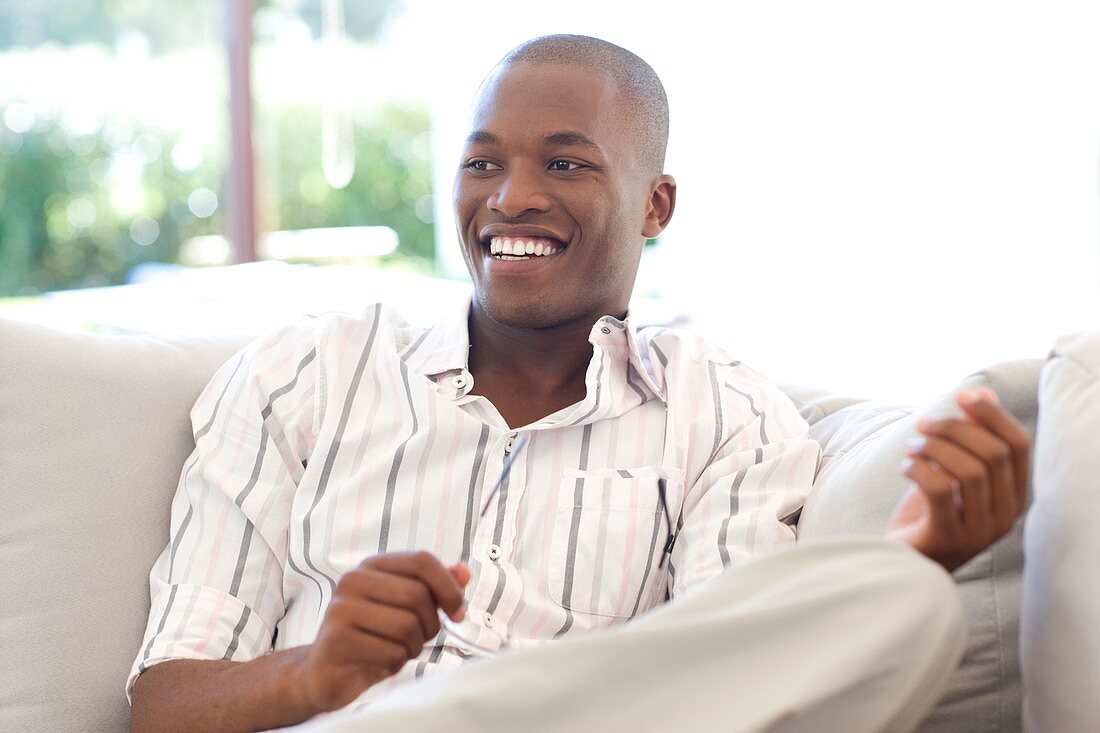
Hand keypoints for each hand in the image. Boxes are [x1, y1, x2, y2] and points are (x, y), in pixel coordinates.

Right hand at [292, 552, 469, 714]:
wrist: (325, 671)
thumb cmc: (374, 635)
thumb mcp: (407, 608)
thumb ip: (437, 587)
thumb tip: (464, 571)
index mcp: (372, 565)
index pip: (422, 560)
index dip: (449, 588)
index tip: (458, 613)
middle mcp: (352, 580)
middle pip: (418, 595)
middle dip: (430, 625)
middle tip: (418, 639)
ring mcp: (341, 609)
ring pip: (407, 626)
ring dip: (413, 647)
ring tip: (397, 650)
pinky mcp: (337, 640)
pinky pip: (391, 653)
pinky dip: (396, 663)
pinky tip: (379, 662)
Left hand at [886, 388, 1030, 571]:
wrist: (902, 560)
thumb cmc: (929, 512)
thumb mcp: (952, 471)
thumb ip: (970, 436)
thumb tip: (981, 392)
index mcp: (1013, 496)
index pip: (1018, 445)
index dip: (992, 414)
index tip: (962, 397)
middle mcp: (1005, 515)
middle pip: (993, 453)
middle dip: (953, 429)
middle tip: (922, 425)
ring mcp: (980, 531)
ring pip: (969, 470)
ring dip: (933, 447)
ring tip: (911, 447)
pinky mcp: (949, 539)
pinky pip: (940, 490)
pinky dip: (919, 469)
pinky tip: (905, 468)